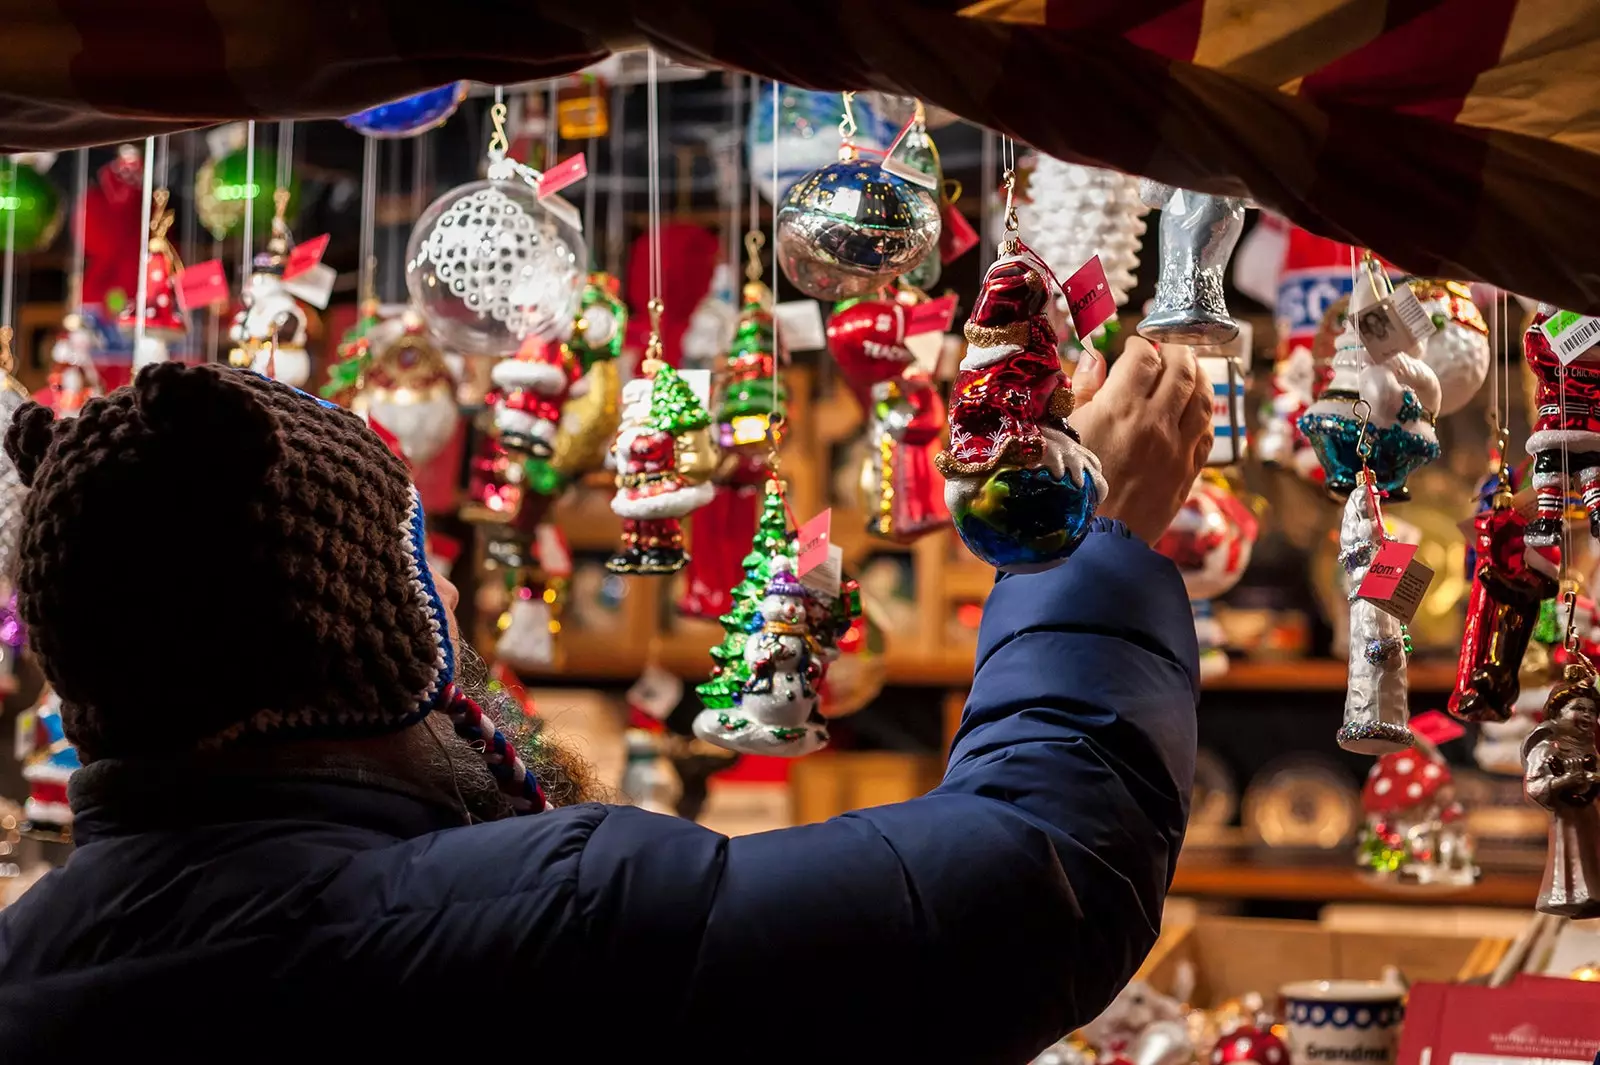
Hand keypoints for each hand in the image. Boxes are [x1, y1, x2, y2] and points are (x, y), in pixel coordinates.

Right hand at [1069, 337, 1211, 543]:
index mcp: (1119, 407)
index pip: (1145, 356)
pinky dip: (1205, 413)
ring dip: (1198, 376)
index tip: (1134, 347)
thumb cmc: (1065, 488)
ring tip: (1189, 370)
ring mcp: (1177, 448)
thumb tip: (1095, 358)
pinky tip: (1197, 409)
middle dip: (1176, 351)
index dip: (1140, 345)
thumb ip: (1082, 390)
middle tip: (1168, 349)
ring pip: (1202, 397)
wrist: (1090, 543)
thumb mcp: (1061, 431)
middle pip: (1181, 369)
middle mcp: (1155, 422)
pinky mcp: (1187, 473)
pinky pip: (1208, 433)